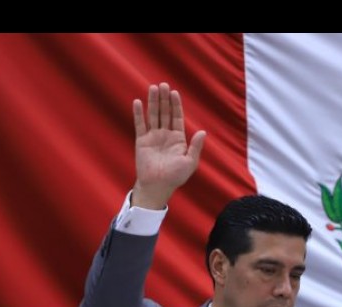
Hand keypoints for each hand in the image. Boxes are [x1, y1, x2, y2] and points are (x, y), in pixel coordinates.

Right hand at [131, 82, 205, 209]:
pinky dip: (139, 113)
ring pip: (153, 115)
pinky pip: (140, 124)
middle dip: (164, 99)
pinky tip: (138, 102)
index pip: (177, 117)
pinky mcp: (142, 141)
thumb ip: (195, 147)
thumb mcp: (190, 162)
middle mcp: (165, 135)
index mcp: (178, 139)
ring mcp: (153, 137)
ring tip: (153, 88)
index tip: (174, 92)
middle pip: (165, 113)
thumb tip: (203, 132)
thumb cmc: (175, 177)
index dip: (176, 105)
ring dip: (153, 102)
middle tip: (163, 84)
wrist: (158, 186)